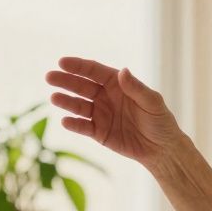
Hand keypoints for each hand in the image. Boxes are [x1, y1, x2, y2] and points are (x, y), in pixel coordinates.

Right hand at [45, 58, 182, 167]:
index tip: (62, 62)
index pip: (94, 71)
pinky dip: (74, 124)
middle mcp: (105, 96)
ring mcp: (100, 114)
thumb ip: (136, 88)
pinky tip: (65, 121)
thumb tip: (123, 71)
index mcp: (117, 83)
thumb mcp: (152, 102)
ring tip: (54, 98)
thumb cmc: (160, 121)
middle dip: (65, 81)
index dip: (78, 66)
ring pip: (79, 105)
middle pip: (81, 86)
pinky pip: (83, 127)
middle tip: (50, 77)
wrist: (161, 148)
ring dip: (66, 101)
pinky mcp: (98, 132)